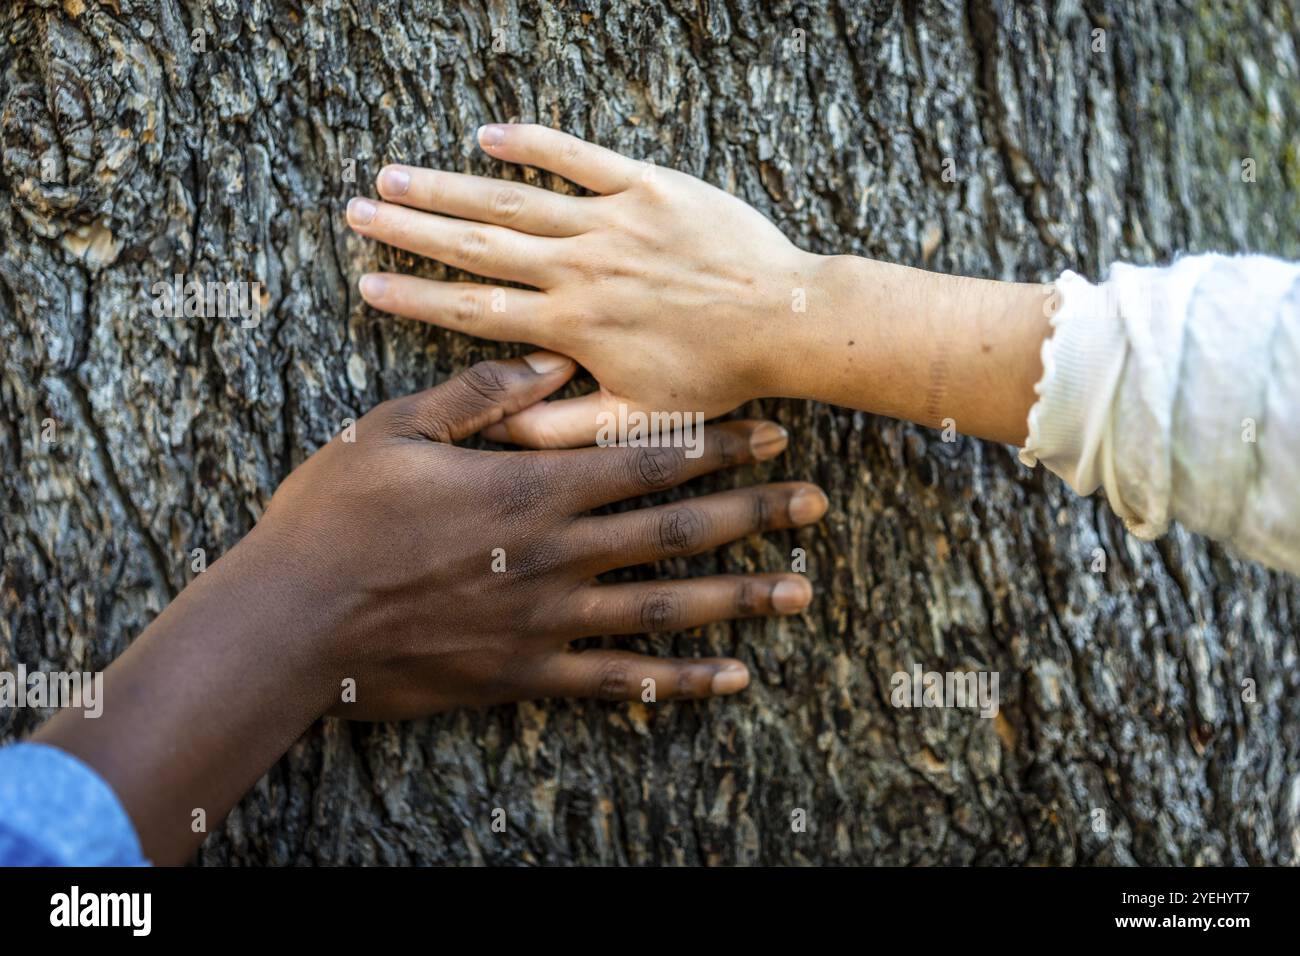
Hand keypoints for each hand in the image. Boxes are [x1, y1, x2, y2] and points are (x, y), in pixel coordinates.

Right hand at [37, 351, 825, 862]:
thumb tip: (546, 359)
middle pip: (679, 529)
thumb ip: (479, 395)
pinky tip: (729, 680)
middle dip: (753, 512)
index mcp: (532, 487)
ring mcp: (550, 620)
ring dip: (741, 596)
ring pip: (668, 606)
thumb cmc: (336, 518)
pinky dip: (678, 682)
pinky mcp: (529, 673)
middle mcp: (559, 554)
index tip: (770, 433)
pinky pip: (620, 680)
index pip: (646, 458)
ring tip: (800, 590)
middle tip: (816, 503)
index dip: (715, 444)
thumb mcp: (397, 430)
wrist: (290, 624)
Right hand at [346, 124, 819, 446]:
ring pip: (514, 201)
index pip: (475, 311)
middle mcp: (580, 270)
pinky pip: (581, 160)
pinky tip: (489, 135)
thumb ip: (566, 426)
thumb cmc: (716, 377)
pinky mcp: (648, 188)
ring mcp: (612, 224)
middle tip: (358, 213)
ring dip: (450, 186)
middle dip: (412, 231)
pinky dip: (535, 146)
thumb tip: (504, 425)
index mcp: (572, 327)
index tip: (370, 284)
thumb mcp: (639, 421)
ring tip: (395, 175)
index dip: (417, 297)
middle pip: (478, 246)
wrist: (785, 322)